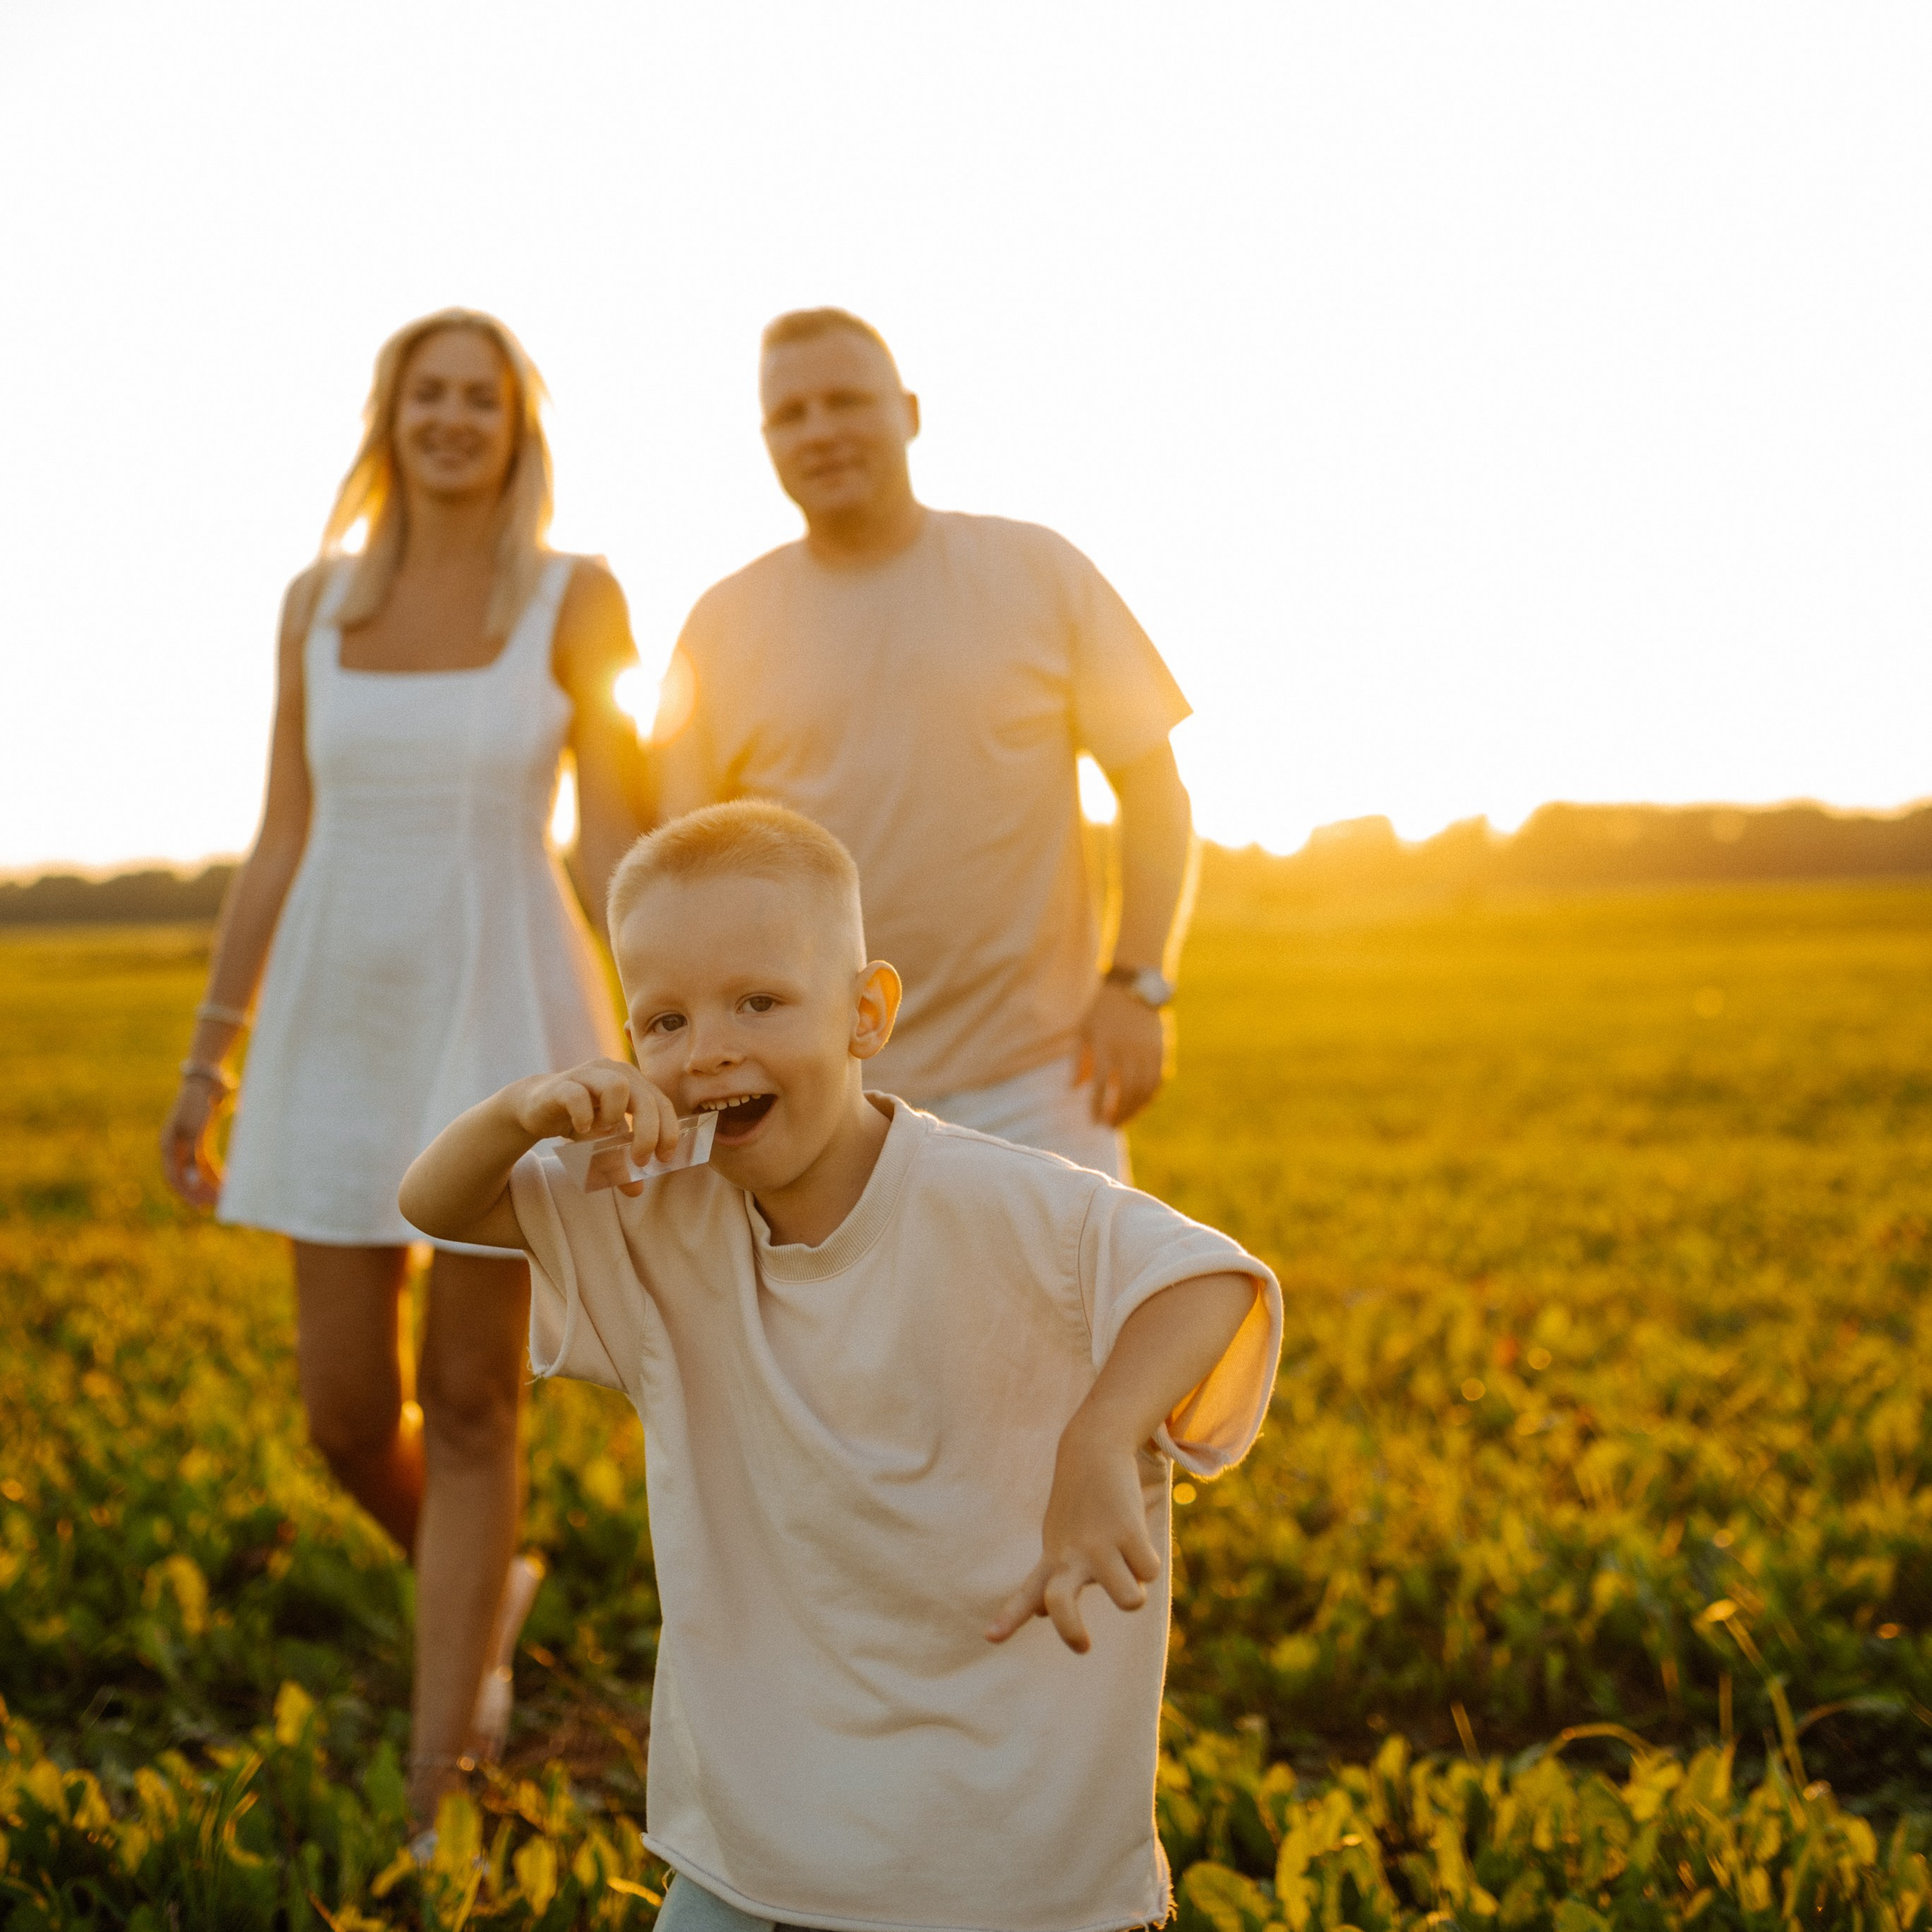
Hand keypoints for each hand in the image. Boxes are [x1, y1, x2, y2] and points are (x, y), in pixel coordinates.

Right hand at [512, 1058, 679, 1192]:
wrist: (534, 1106)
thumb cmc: (579, 1120)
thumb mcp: (602, 1144)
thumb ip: (619, 1163)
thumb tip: (636, 1191)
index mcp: (633, 1082)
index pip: (662, 1103)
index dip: (668, 1132)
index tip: (664, 1158)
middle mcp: (614, 1072)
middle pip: (645, 1098)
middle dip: (649, 1133)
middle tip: (640, 1160)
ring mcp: (587, 1074)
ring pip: (616, 1086)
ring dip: (616, 1117)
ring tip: (605, 1133)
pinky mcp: (561, 1085)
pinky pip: (577, 1096)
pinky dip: (584, 1116)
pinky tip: (582, 1130)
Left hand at [986, 1418, 1162, 1653]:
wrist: (1094, 1448)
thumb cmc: (1079, 1503)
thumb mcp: (1059, 1539)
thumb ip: (1050, 1579)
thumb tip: (1039, 1614)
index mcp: (1052, 1559)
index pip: (1026, 1594)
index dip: (1009, 1619)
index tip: (990, 1638)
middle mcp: (1070, 1556)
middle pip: (1061, 1606)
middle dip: (1072, 1632)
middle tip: (1083, 1646)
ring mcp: (1099, 1545)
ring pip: (1130, 1600)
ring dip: (1135, 1589)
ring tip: (1126, 1561)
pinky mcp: (1128, 1531)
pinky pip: (1149, 1571)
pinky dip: (1148, 1560)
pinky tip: (1135, 1534)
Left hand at [1075, 983, 1167, 1126]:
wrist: (1133, 987)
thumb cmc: (1102, 1011)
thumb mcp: (1083, 1031)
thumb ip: (1077, 1060)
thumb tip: (1073, 1089)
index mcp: (1105, 1046)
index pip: (1100, 1085)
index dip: (1097, 1107)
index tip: (1093, 1121)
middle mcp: (1128, 1050)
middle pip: (1125, 1092)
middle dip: (1117, 1113)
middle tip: (1108, 1126)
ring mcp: (1148, 1051)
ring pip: (1144, 1089)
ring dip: (1134, 1110)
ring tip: (1123, 1121)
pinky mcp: (1161, 1050)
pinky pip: (1159, 1080)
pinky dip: (1150, 1097)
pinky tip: (1140, 1106)